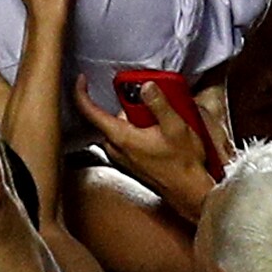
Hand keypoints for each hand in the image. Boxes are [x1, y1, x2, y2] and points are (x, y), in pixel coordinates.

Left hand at [73, 75, 226, 221]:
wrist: (190, 192)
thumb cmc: (183, 165)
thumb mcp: (176, 128)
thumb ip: (159, 104)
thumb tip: (146, 86)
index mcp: (121, 137)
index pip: (90, 112)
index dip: (81, 92)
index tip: (81, 80)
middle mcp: (115, 149)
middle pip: (109, 117)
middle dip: (127, 107)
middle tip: (148, 105)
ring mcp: (121, 158)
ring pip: (118, 128)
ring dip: (134, 120)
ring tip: (158, 123)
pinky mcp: (129, 163)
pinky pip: (125, 140)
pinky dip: (137, 132)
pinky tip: (157, 135)